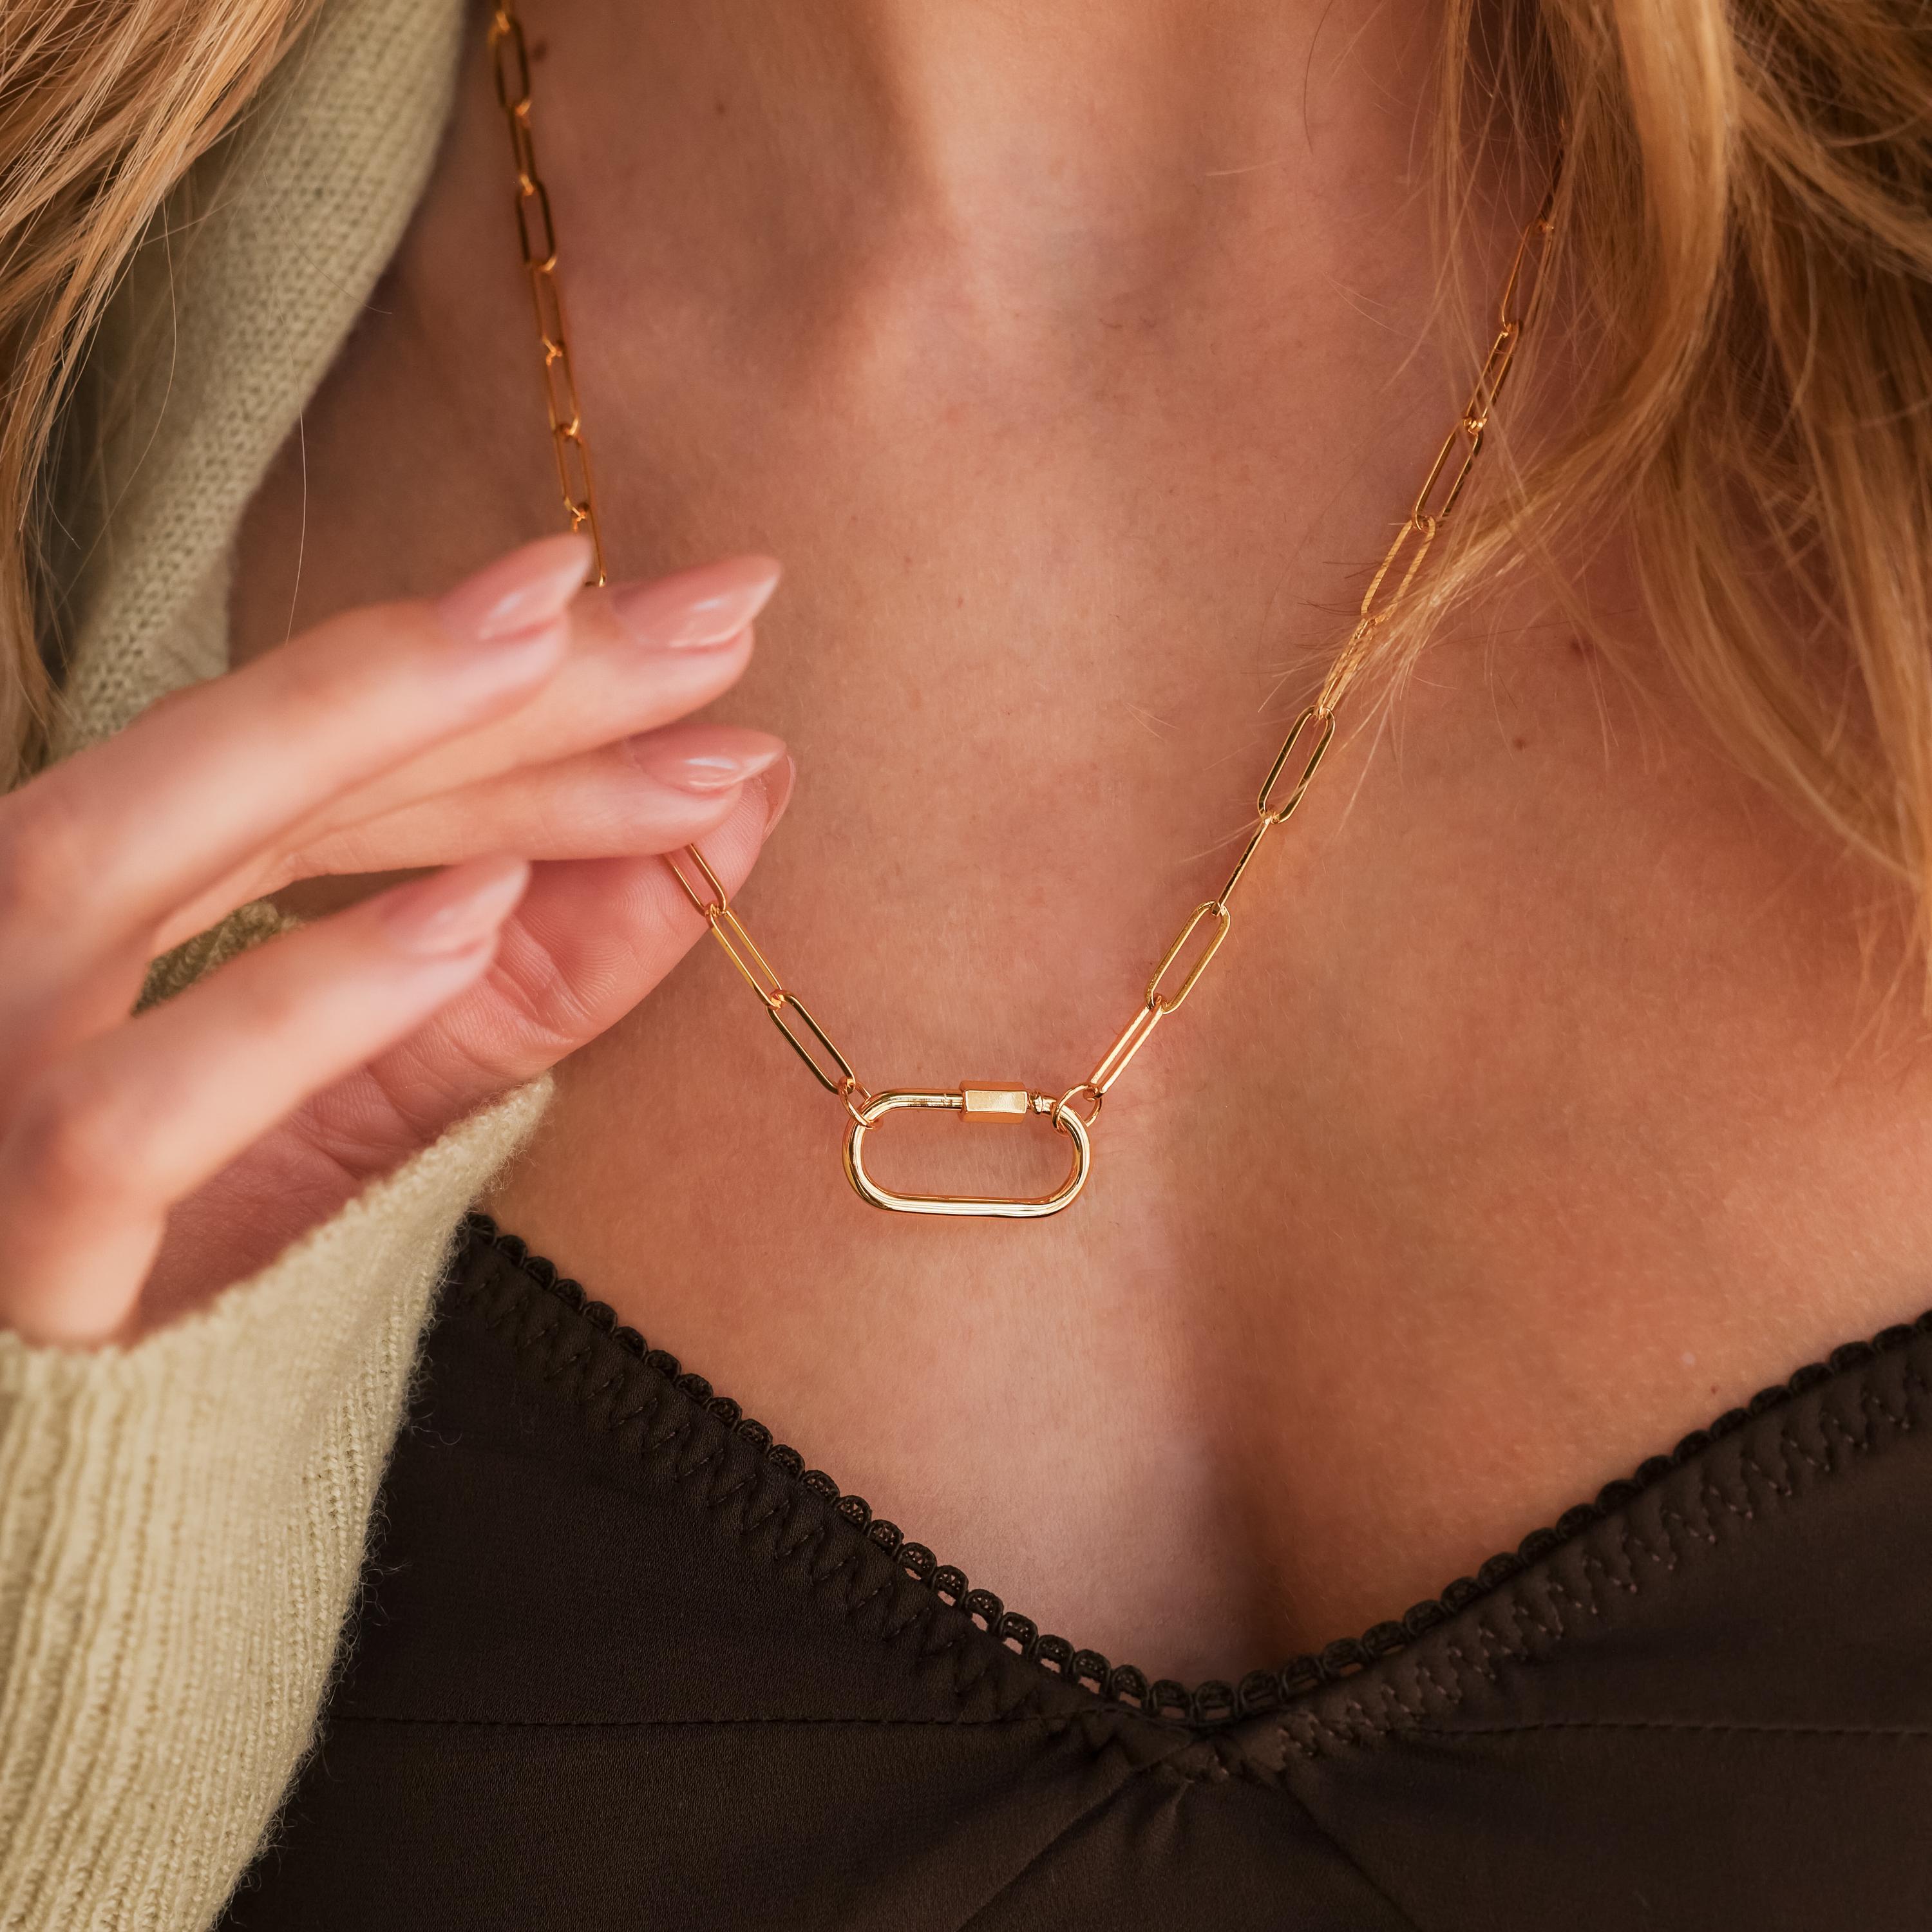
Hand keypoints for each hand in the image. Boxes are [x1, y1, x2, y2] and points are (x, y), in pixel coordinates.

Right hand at [0, 534, 788, 1344]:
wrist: (52, 1531)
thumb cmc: (194, 1286)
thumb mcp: (377, 1109)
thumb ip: (529, 978)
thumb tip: (729, 813)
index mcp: (102, 925)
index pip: (305, 762)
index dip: (500, 683)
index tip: (696, 618)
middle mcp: (10, 968)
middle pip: (240, 767)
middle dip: (483, 680)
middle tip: (715, 609)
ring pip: (123, 863)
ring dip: (369, 752)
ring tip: (580, 672)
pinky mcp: (10, 1257)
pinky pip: (126, 1115)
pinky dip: (302, 997)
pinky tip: (474, 911)